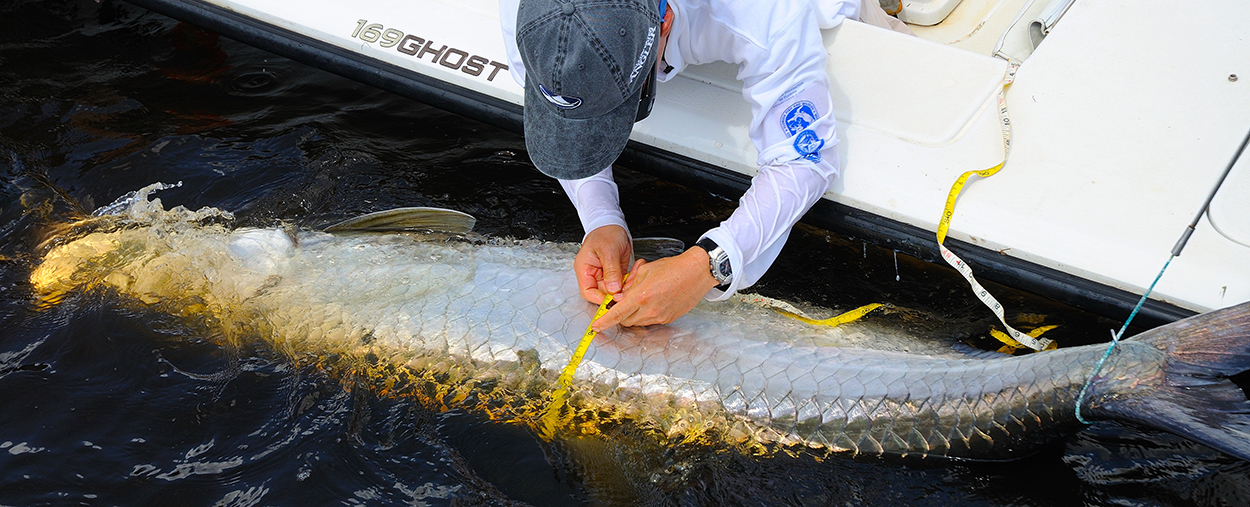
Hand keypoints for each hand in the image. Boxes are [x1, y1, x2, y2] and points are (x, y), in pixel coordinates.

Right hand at [574, 225, 632, 304]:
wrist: (614, 224)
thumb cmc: (605, 232)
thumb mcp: (608, 251)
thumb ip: (610, 271)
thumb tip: (613, 290)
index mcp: (585, 270)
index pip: (588, 292)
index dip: (600, 299)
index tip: (614, 299)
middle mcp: (594, 274)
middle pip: (604, 293)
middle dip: (618, 291)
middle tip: (630, 286)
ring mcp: (605, 274)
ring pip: (616, 289)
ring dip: (628, 284)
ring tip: (636, 272)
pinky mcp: (616, 273)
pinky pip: (623, 282)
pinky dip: (631, 278)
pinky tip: (637, 267)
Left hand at [591, 247, 719, 330]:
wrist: (696, 272)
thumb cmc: (673, 268)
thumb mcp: (645, 271)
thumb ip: (629, 285)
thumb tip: (619, 295)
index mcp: (641, 296)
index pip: (617, 313)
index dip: (604, 321)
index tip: (596, 326)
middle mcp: (650, 310)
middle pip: (625, 320)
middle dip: (619, 314)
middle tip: (621, 302)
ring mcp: (660, 316)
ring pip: (637, 322)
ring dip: (632, 314)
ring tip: (640, 297)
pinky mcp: (668, 319)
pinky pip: (650, 321)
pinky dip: (645, 314)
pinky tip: (651, 301)